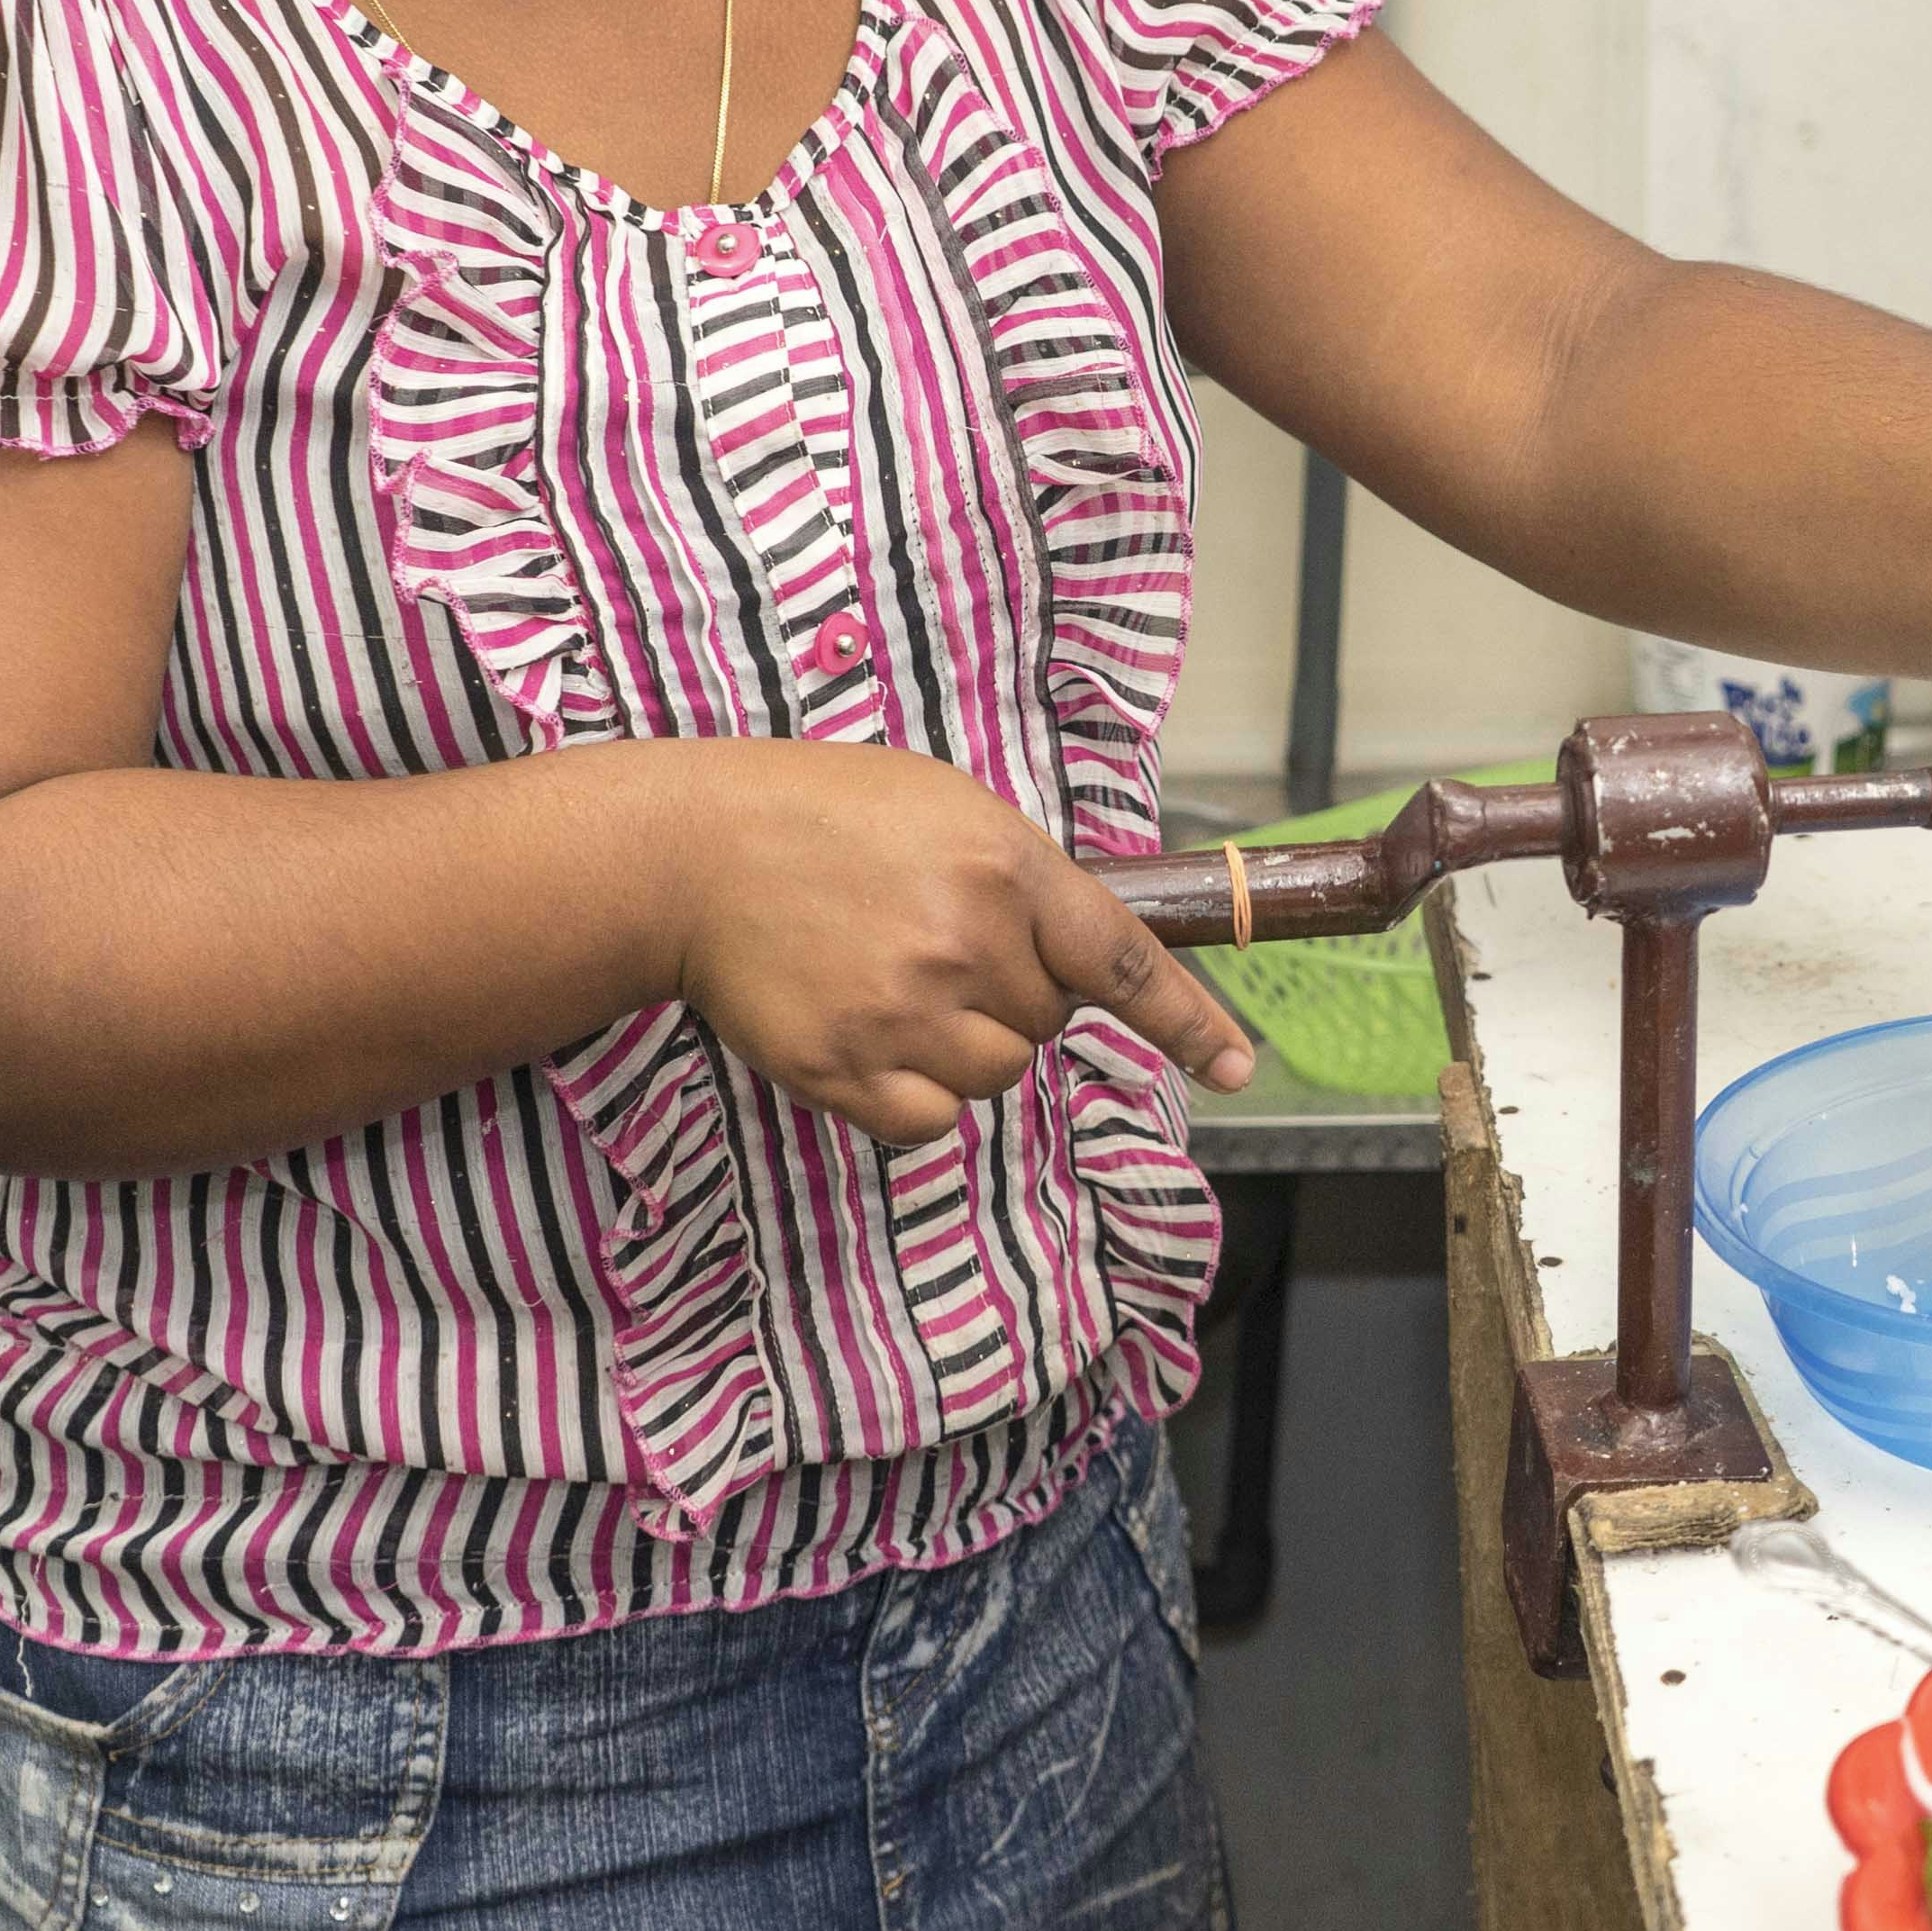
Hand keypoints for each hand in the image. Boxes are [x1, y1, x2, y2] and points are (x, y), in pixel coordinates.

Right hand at [666, 743, 1259, 1144]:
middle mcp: (968, 944)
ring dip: (964, 1048)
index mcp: (1006, 866)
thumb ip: (1027, 880)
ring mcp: (905, 1012)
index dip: (1188, 1023)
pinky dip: (915, 1096)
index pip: (1124, 961)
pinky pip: (931, 1122)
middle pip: (1048, 1026)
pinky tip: (869, 1034)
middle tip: (933, 946)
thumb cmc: (825, 815)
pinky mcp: (845, 1069)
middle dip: (1012, 997)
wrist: (694, 851)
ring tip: (893, 984)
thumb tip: (1087, 962)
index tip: (1237, 1070)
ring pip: (995, 1079)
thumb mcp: (948, 808)